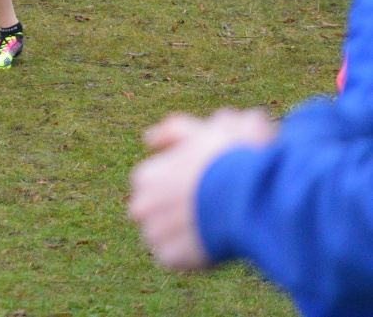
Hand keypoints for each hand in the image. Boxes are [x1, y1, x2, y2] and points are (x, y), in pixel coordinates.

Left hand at [128, 108, 276, 271]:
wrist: (248, 195)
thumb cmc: (228, 160)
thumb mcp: (202, 133)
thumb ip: (175, 131)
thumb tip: (149, 139)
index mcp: (145, 176)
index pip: (152, 186)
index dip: (177, 188)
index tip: (201, 190)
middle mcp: (141, 205)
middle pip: (154, 213)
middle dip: (173, 213)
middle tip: (207, 211)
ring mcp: (154, 233)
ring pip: (163, 237)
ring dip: (182, 235)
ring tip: (211, 228)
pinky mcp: (171, 257)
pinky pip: (177, 259)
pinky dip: (192, 256)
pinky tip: (213, 245)